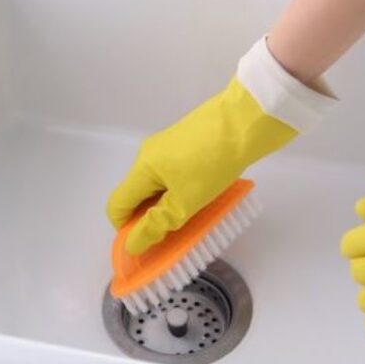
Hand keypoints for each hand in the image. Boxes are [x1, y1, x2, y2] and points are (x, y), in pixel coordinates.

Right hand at [107, 38, 335, 254]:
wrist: (248, 119)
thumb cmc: (214, 161)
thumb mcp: (185, 201)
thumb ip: (156, 224)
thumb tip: (131, 244)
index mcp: (142, 168)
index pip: (116, 206)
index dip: (127, 230)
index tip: (151, 244)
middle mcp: (149, 155)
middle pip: (137, 196)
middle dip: (151, 220)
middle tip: (177, 236)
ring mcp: (168, 147)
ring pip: (158, 186)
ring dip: (169, 206)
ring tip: (196, 219)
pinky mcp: (188, 144)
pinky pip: (174, 175)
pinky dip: (182, 191)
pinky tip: (205, 197)